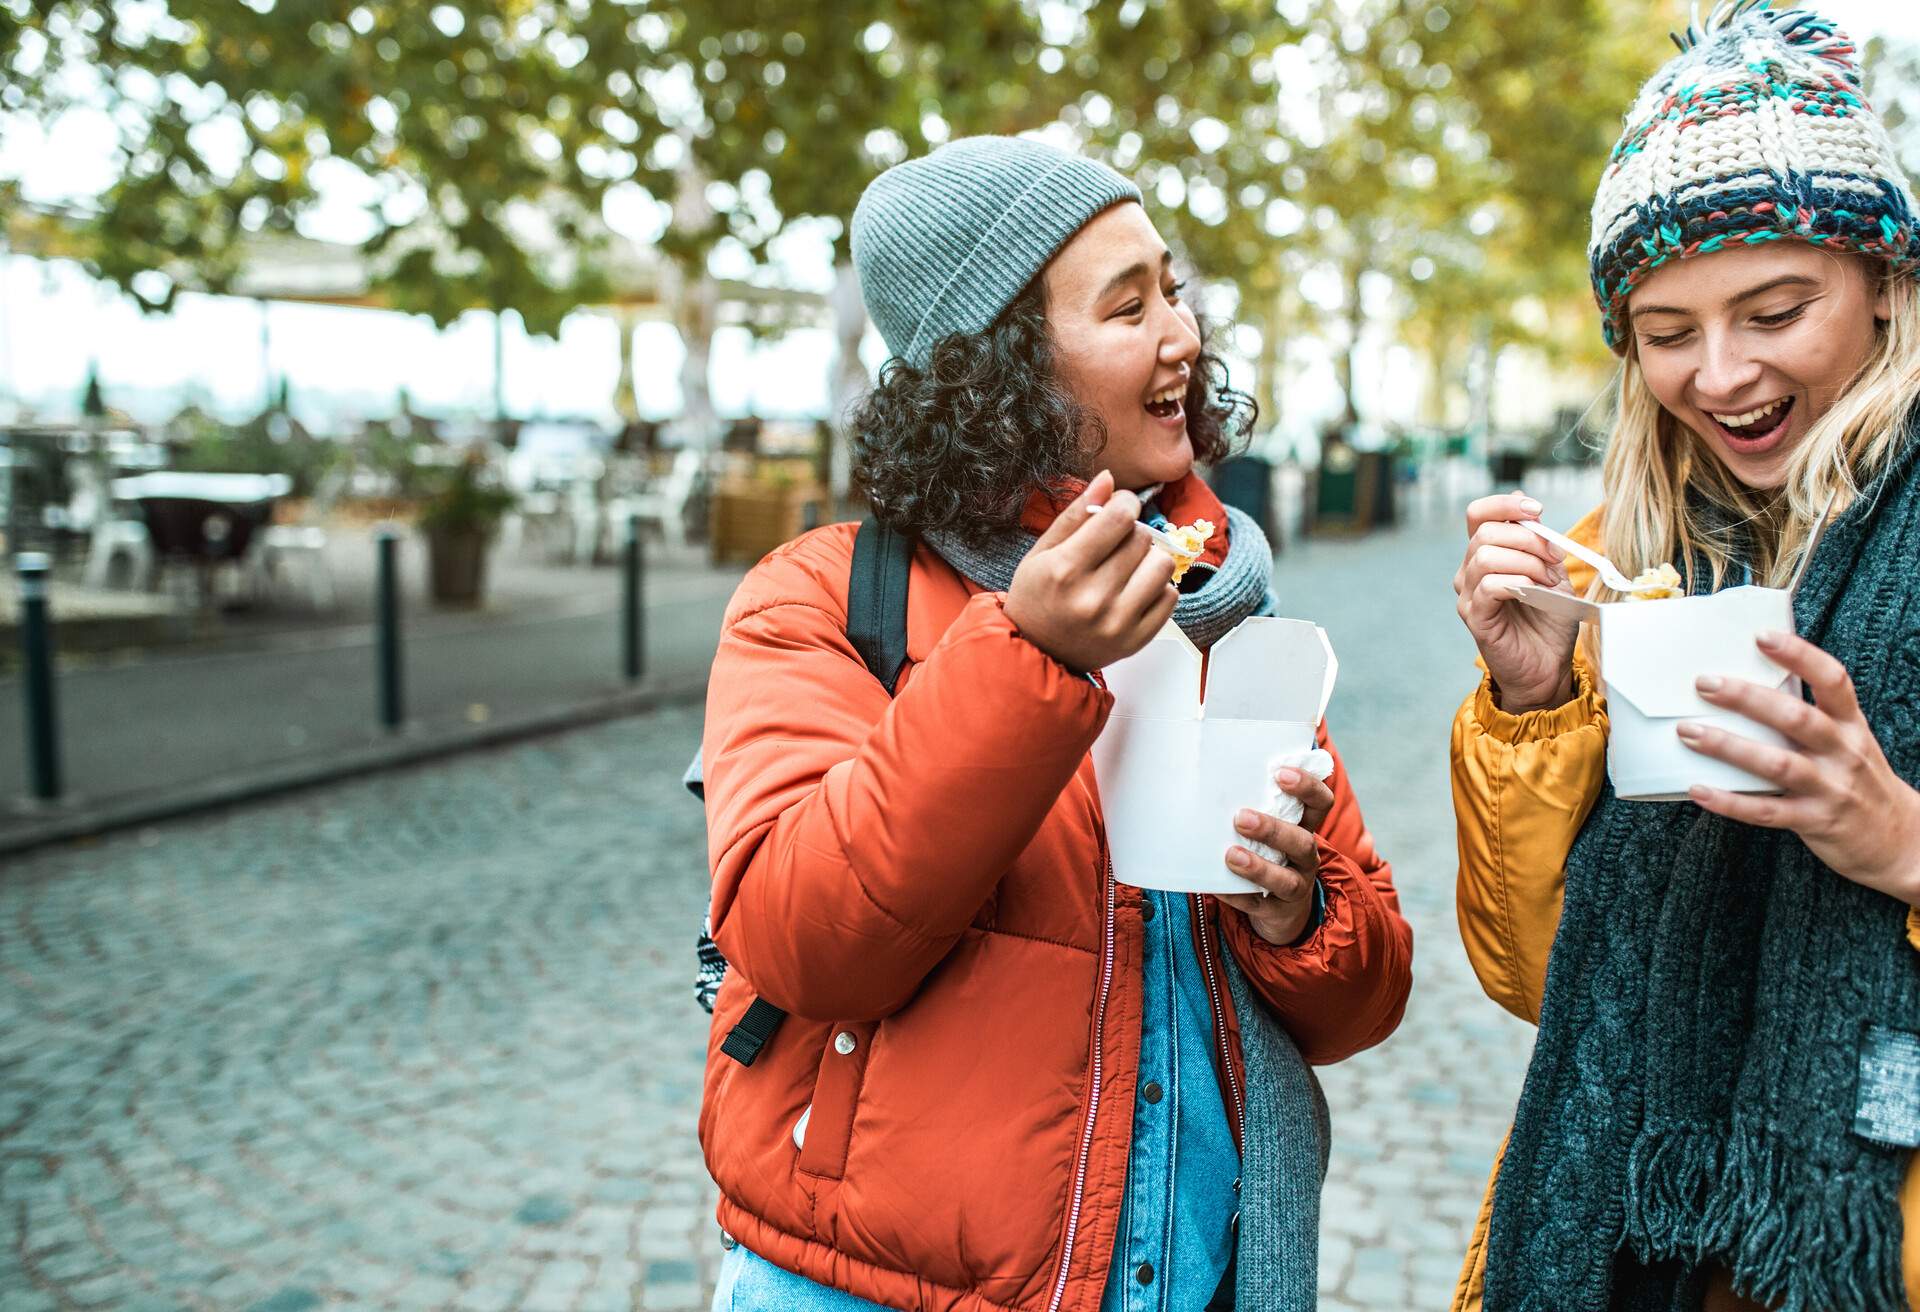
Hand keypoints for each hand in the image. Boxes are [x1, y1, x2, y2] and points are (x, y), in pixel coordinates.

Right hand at [1004, 469, 1177, 672]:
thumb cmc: (1037, 597)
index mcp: (1065, 570)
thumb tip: (1108, 479)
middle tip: (1114, 544)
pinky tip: (1134, 590)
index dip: (1124, 503)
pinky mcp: (1136, 640)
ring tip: (1127, 567)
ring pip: (1163, 564)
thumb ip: (1076, 514)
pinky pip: (1170, 596)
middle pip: (1142, 537)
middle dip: (1131, 532)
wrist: (1037, 652)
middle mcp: (1093, 598)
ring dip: (1148, 558)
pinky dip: (1157, 588)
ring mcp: (1118, 623)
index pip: (1119, 517)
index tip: (1118, 508)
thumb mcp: (1043, 551)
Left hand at [1217, 766, 1336, 944]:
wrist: (1282, 908)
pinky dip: (1236, 895)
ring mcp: (1295, 886)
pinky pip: (1257, 905)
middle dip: (1272, 829)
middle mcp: (1306, 857)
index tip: (1280, 773)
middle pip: (1301, 842)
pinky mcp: (1276, 912)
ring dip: (1257, 867)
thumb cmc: (1270, 853)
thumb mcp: (1273, 828)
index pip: (1321, 803)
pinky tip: (1218, 886)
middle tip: (1241, 817)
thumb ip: (1257, 805)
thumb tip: (1212, 777)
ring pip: (1284, 880)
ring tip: (1231, 855)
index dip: (1307, 786)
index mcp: (1306, 828)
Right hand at [1453, 491, 1580, 712]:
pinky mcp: (1474, 617)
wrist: (1548, 666)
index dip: (1505, 503)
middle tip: (1555, 557)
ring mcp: (1469, 594)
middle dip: (1528, 537)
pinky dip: (1517, 582)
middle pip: (1485, 531)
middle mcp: (1470, 572)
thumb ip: (1539, 543)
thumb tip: (1528, 507)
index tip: (1536, 509)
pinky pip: (1489, 585)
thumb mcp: (1552, 572)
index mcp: (1486, 555)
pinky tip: (1533, 592)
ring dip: (1526, 562)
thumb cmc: (1549, 622)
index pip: (1479, 514)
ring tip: (1547, 580)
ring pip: (1486, 555)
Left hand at [1680, 629, 1919, 904]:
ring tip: (1689, 733)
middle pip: (1797, 718)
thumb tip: (1748, 683)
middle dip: (1748, 699)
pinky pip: (1766, 812)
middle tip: (1704, 684)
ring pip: (1778, 764)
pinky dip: (1729, 802)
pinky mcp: (1815, 822)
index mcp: (1851, 725)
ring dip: (1729, 747)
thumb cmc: (1858, 778)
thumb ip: (1811, 715)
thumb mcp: (1848, 740)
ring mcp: (1830, 788)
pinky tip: (1698, 790)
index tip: (1761, 636)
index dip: (1799, 655)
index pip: (1832, 680)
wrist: (1900, 839)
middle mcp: (1843, 752)